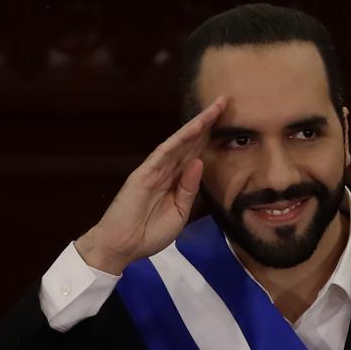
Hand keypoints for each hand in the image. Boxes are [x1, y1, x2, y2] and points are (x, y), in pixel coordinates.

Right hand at [75, 96, 226, 273]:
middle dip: (207, 123)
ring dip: (195, 126)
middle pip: (190, 142)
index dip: (210, 137)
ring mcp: (153, 171)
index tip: (227, 121)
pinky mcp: (142, 175)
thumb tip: (199, 163)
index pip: (195, 153)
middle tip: (225, 102)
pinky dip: (177, 142)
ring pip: (178, 143)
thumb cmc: (149, 233)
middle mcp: (166, 171)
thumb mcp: (179, 213)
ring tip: (213, 110)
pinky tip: (191, 130)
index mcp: (175, 181)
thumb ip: (189, 189)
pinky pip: (162, 154)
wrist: (123, 246)